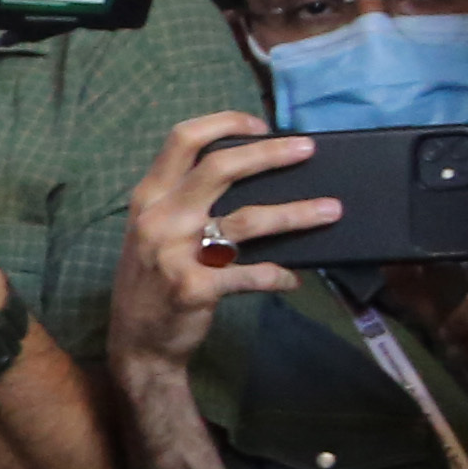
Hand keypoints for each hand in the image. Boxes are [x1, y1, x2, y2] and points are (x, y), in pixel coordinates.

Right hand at [112, 113, 329, 377]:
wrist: (136, 345)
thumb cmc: (151, 282)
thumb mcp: (151, 233)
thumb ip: (181, 202)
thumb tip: (244, 172)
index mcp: (149, 198)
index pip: (183, 140)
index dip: (225, 123)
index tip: (260, 125)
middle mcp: (160, 219)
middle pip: (221, 167)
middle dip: (271, 153)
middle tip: (307, 150)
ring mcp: (176, 254)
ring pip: (248, 220)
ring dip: (297, 214)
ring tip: (331, 210)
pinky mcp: (195, 288)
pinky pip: (251, 275)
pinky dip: (279, 276)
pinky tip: (293, 278)